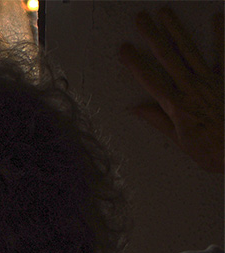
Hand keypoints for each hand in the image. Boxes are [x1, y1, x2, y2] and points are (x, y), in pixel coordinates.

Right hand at [119, 7, 223, 173]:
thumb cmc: (215, 152)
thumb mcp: (182, 143)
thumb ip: (160, 121)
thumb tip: (137, 108)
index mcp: (177, 107)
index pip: (150, 80)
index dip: (135, 63)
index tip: (124, 49)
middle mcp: (193, 89)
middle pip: (168, 58)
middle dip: (153, 36)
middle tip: (141, 18)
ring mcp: (212, 81)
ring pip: (190, 51)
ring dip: (177, 30)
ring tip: (165, 12)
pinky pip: (224, 54)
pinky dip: (221, 36)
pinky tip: (217, 18)